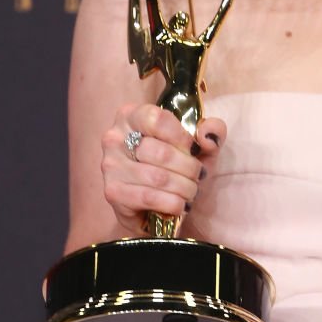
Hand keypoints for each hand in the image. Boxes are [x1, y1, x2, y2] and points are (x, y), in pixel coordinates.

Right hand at [100, 104, 225, 235]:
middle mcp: (115, 137)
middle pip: (162, 152)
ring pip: (158, 177)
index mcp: (132, 115)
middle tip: (198, 176)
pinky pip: (150, 197)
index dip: (182, 137)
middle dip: (189, 168)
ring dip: (184, 188)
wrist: (156, 204)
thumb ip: (211, 131)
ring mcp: (110, 165)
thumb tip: (207, 136)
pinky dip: (173, 204)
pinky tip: (180, 205)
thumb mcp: (199, 144)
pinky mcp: (112, 192)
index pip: (158, 119)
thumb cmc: (177, 166)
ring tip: (191, 191)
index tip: (193, 149)